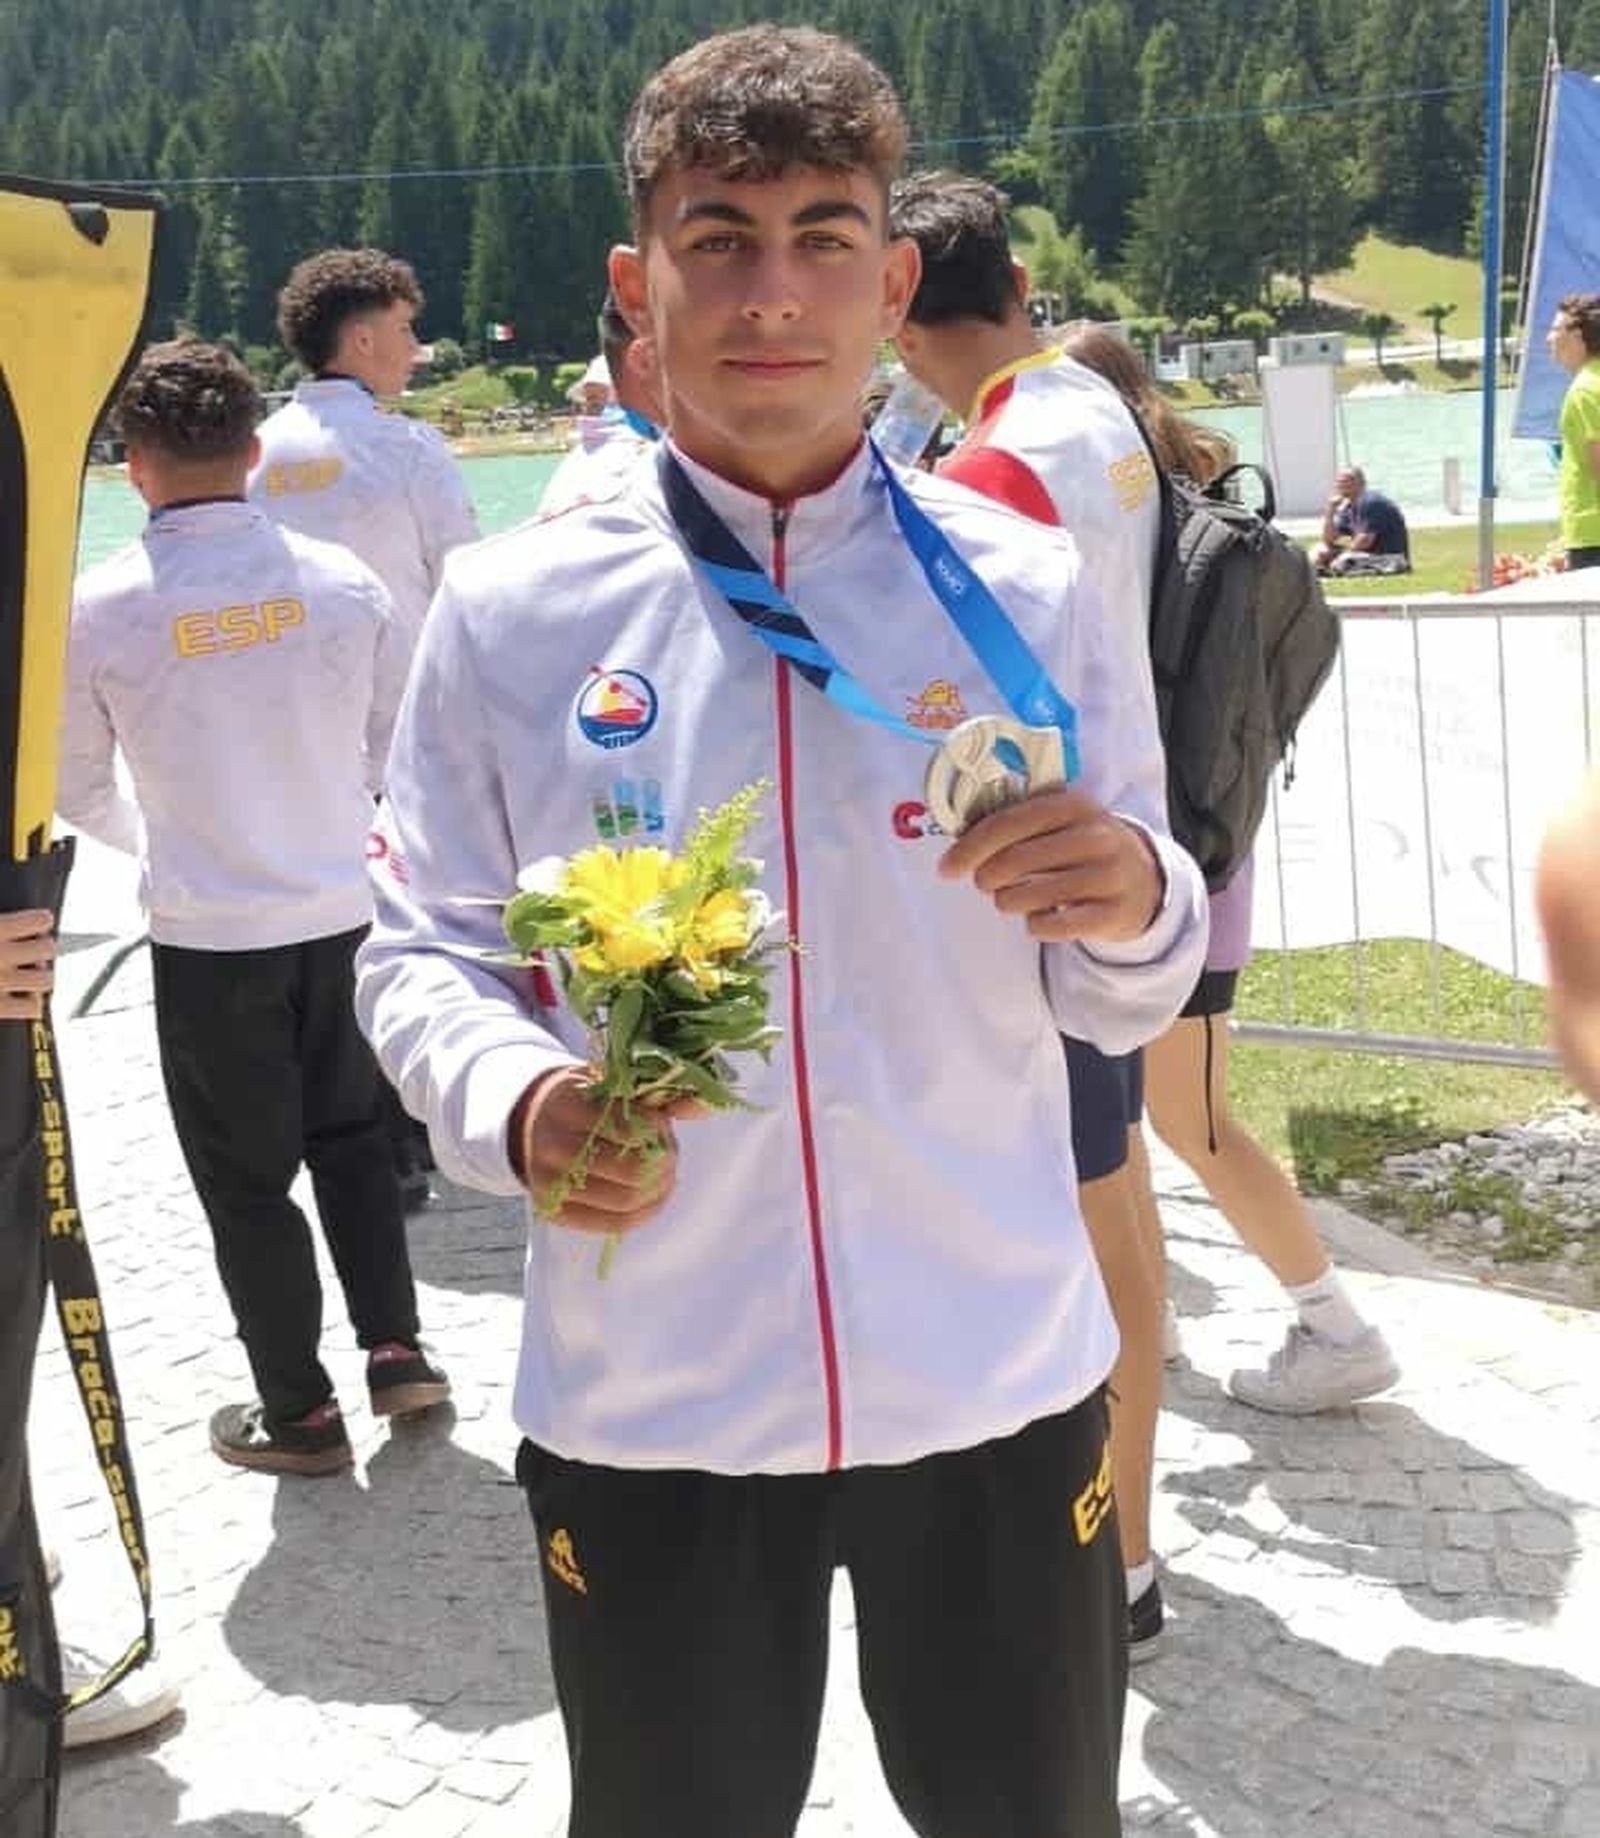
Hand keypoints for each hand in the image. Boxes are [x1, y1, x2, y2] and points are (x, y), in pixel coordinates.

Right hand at [0, 910, 56, 1020]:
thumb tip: (10, 922)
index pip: (40, 921)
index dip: (40, 922)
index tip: (37, 923)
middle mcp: (2, 955)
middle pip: (48, 949)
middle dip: (42, 949)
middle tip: (33, 950)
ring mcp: (1, 984)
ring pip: (46, 980)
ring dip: (40, 977)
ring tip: (28, 975)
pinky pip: (32, 1009)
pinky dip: (31, 1005)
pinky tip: (22, 998)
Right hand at [509, 1065, 697, 1232]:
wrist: (527, 1122)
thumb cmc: (580, 1100)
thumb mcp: (610, 1084)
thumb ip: (657, 1096)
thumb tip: (705, 1105)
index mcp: (567, 1105)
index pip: (630, 1127)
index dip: (658, 1130)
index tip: (662, 1125)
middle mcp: (554, 1146)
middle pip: (633, 1170)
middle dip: (664, 1165)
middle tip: (670, 1155)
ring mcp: (551, 1184)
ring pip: (625, 1201)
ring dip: (658, 1191)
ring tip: (664, 1175)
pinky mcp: (554, 1211)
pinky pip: (610, 1224)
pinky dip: (641, 1214)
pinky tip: (652, 1198)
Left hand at [937, 788, 1162, 943]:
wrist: (1143, 881)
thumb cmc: (1082, 850)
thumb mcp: (1060, 824)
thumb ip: (1015, 825)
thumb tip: (958, 845)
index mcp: (1074, 806)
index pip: (1011, 822)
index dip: (971, 847)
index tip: (947, 868)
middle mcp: (1096, 836)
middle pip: (1018, 860)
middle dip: (987, 876)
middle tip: (983, 883)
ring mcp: (1110, 875)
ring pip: (1034, 895)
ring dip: (1008, 902)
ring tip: (1009, 899)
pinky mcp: (1114, 913)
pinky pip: (1056, 926)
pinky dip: (1036, 925)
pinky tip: (1038, 918)